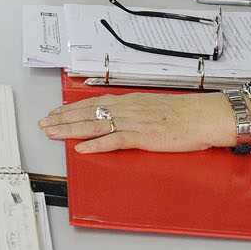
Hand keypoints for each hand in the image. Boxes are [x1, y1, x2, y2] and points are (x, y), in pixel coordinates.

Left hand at [38, 92, 235, 152]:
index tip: (55, 112)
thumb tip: (121, 117)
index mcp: (130, 101)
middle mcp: (128, 108)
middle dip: (63, 118)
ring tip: (53, 133)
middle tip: (44, 123)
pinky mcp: (144, 136)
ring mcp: (134, 122)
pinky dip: (96, 145)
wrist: (206, 115)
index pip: (93, 103)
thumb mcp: (155, 108)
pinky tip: (82, 148)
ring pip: (95, 125)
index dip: (71, 109)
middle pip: (88, 113)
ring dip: (71, 129)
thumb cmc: (185, 114)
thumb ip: (135, 112)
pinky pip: (114, 141)